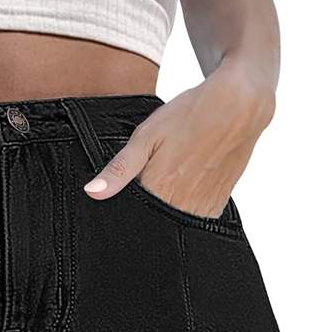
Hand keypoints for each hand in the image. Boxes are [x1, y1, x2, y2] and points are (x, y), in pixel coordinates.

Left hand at [83, 65, 275, 217]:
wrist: (239, 105)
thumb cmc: (189, 116)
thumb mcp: (146, 137)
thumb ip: (119, 170)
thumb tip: (92, 193)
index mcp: (158, 192)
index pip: (130, 218)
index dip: (122, 214)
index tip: (122, 202)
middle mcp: (181, 206)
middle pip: (152, 224)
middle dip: (144, 216)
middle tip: (150, 187)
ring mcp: (202, 208)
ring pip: (174, 225)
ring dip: (165, 214)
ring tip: (169, 185)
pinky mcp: (217, 205)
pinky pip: (195, 220)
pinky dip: (185, 212)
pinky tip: (183, 191)